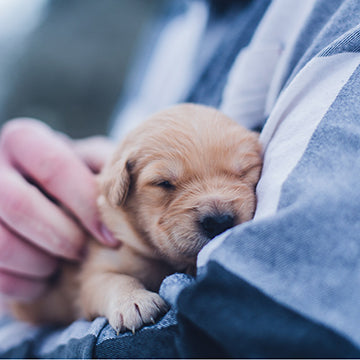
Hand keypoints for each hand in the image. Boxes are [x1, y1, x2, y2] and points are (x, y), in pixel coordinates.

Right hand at [0, 118, 116, 302]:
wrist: (38, 205)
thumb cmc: (73, 184)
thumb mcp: (90, 165)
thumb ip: (106, 164)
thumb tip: (133, 173)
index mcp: (25, 141)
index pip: (55, 167)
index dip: (86, 205)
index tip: (110, 237)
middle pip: (18, 204)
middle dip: (60, 236)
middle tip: (81, 252)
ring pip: (1, 241)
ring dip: (40, 263)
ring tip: (61, 264)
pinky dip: (24, 284)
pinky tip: (44, 279)